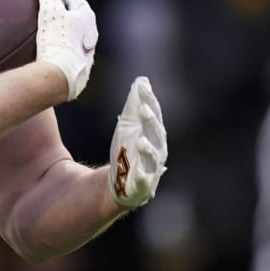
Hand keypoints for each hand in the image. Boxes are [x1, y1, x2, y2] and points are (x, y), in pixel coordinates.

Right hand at [34, 0, 97, 100]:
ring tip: (47, 14)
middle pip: (74, 8)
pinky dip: (59, 35)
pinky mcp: (78, 64)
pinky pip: (68, 42)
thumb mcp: (50, 12)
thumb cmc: (57, 42)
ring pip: (73, 26)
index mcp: (86, 15)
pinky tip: (50, 39)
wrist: (60, 78)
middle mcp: (90, 31)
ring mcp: (85, 49)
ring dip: (61, 17)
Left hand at [109, 76, 167, 208]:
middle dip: (150, 122)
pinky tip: (137, 173)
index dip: (148, 100)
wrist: (114, 187)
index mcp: (151, 135)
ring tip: (139, 141)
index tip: (142, 85)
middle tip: (142, 108)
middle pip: (155, 136)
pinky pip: (143, 184)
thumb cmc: (124, 153)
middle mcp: (154, 152)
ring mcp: (148, 172)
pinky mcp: (139, 190)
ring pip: (151, 160)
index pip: (152, 115)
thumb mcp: (126, 127)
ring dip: (148, 150)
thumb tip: (139, 80)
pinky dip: (142, 178)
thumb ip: (132, 106)